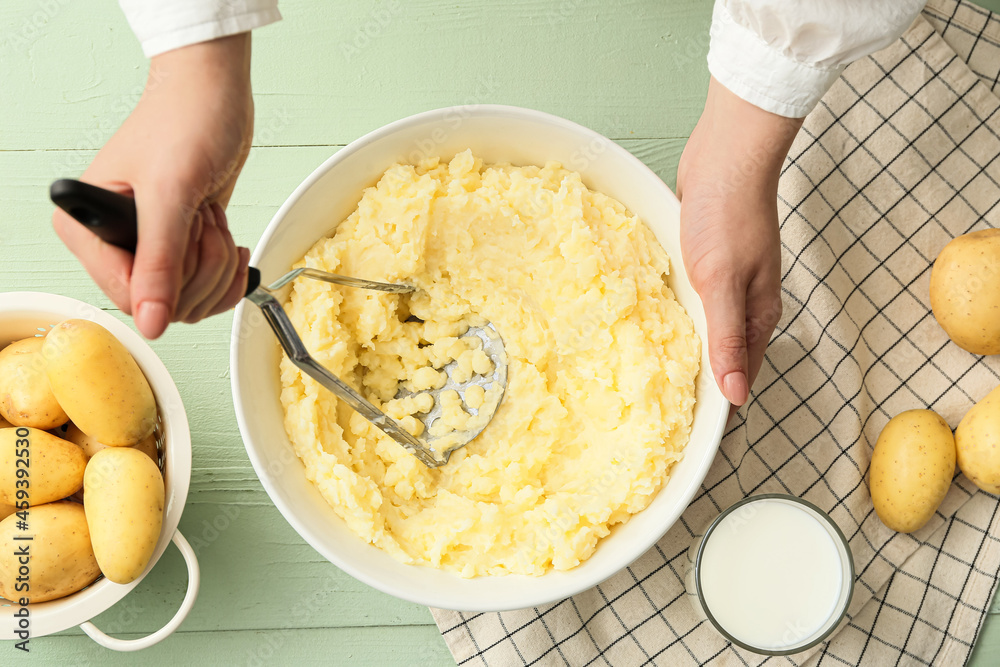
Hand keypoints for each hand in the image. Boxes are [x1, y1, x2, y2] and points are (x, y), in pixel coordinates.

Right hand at [53, 33, 254, 338]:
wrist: (215, 94)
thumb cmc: (186, 121)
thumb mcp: (171, 194)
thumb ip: (160, 263)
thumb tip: (151, 322)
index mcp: (86, 227)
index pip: (125, 297)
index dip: (169, 285)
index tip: (188, 247)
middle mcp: (111, 242)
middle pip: (163, 303)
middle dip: (200, 266)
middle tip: (201, 220)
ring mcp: (148, 246)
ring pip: (190, 299)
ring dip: (216, 263)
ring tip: (211, 219)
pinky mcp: (181, 244)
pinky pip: (206, 287)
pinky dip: (227, 270)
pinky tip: (230, 240)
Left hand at [677, 77, 801, 413]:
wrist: (726, 154)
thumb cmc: (728, 213)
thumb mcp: (723, 282)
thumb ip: (727, 338)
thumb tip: (735, 395)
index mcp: (759, 314)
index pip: (744, 375)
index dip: (722, 404)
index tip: (694, 431)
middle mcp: (747, 303)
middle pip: (727, 356)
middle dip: (703, 382)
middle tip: (668, 407)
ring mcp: (728, 281)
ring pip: (709, 328)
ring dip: (689, 348)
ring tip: (657, 375)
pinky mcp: (708, 261)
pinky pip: (695, 301)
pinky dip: (679, 315)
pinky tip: (657, 322)